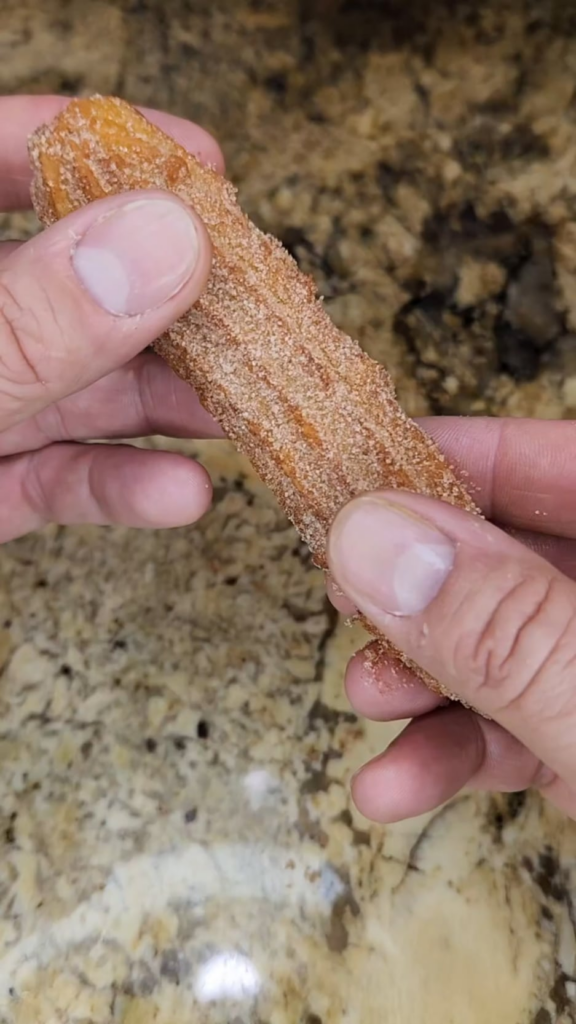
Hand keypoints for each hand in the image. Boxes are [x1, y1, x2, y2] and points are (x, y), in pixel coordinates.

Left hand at [0, 95, 224, 542]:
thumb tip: (157, 244)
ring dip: (159, 404)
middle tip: (249, 312)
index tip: (194, 167)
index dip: (94, 150)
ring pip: (66, 388)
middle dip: (163, 303)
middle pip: (57, 285)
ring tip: (240, 411)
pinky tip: (179, 493)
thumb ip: (25, 324)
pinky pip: (45, 479)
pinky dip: (113, 489)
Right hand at [327, 417, 575, 822]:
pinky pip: (515, 727)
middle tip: (344, 588)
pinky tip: (393, 785)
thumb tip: (376, 541)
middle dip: (418, 582)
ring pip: (502, 645)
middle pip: (512, 555)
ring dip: (421, 676)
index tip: (362, 471)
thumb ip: (506, 626)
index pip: (562, 463)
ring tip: (366, 697)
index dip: (462, 456)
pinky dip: (453, 753)